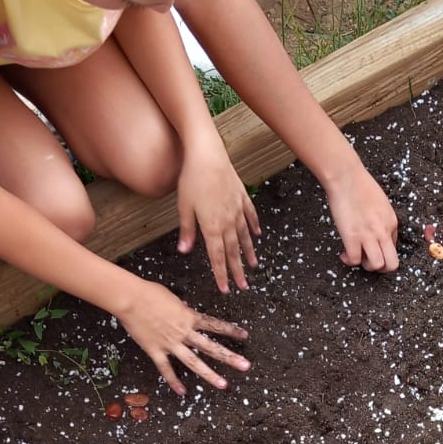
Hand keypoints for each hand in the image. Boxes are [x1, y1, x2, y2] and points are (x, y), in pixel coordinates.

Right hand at [115, 278, 249, 395]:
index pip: (215, 325)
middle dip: (230, 357)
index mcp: (189, 317)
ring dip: (210, 374)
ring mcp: (171, 344)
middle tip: (246, 366)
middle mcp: (184, 332)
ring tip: (224, 385)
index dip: (231, 331)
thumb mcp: (173, 298)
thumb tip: (187, 313)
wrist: (130, 298)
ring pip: (194, 362)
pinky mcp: (156, 351)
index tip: (245, 336)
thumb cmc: (149, 293)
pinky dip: (174, 381)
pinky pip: (166, 369)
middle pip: (211, 347)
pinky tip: (183, 392)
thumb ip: (183, 310)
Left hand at [177, 135, 259, 293]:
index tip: (225, 289)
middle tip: (243, 286)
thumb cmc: (192, 179)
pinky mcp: (241, 196)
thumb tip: (185, 251)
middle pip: (233, 251)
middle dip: (237, 270)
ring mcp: (237, 209)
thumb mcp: (184, 207)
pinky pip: (250, 215)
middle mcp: (228, 221)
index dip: (221, 274)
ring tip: (253, 266)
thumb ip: (188, 230)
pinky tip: (258, 235)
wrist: (207, 154)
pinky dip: (254, 226)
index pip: (217, 257)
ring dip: (248, 253)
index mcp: (212, 226)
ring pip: (244, 236)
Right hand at [324, 165, 398, 272]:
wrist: (347, 177)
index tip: (370, 247)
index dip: (382, 251)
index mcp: (392, 222)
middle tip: (368, 261)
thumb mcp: (381, 203)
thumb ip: (382, 220)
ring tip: (357, 256)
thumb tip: (377, 234)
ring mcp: (368, 235)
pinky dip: (349, 261)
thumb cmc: (360, 185)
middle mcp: (383, 231)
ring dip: (366, 266)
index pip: (394, 248)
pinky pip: (355, 260)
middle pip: (392, 264)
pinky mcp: (352, 236)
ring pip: (377, 265)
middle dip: (381, 268)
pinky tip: (344, 254)